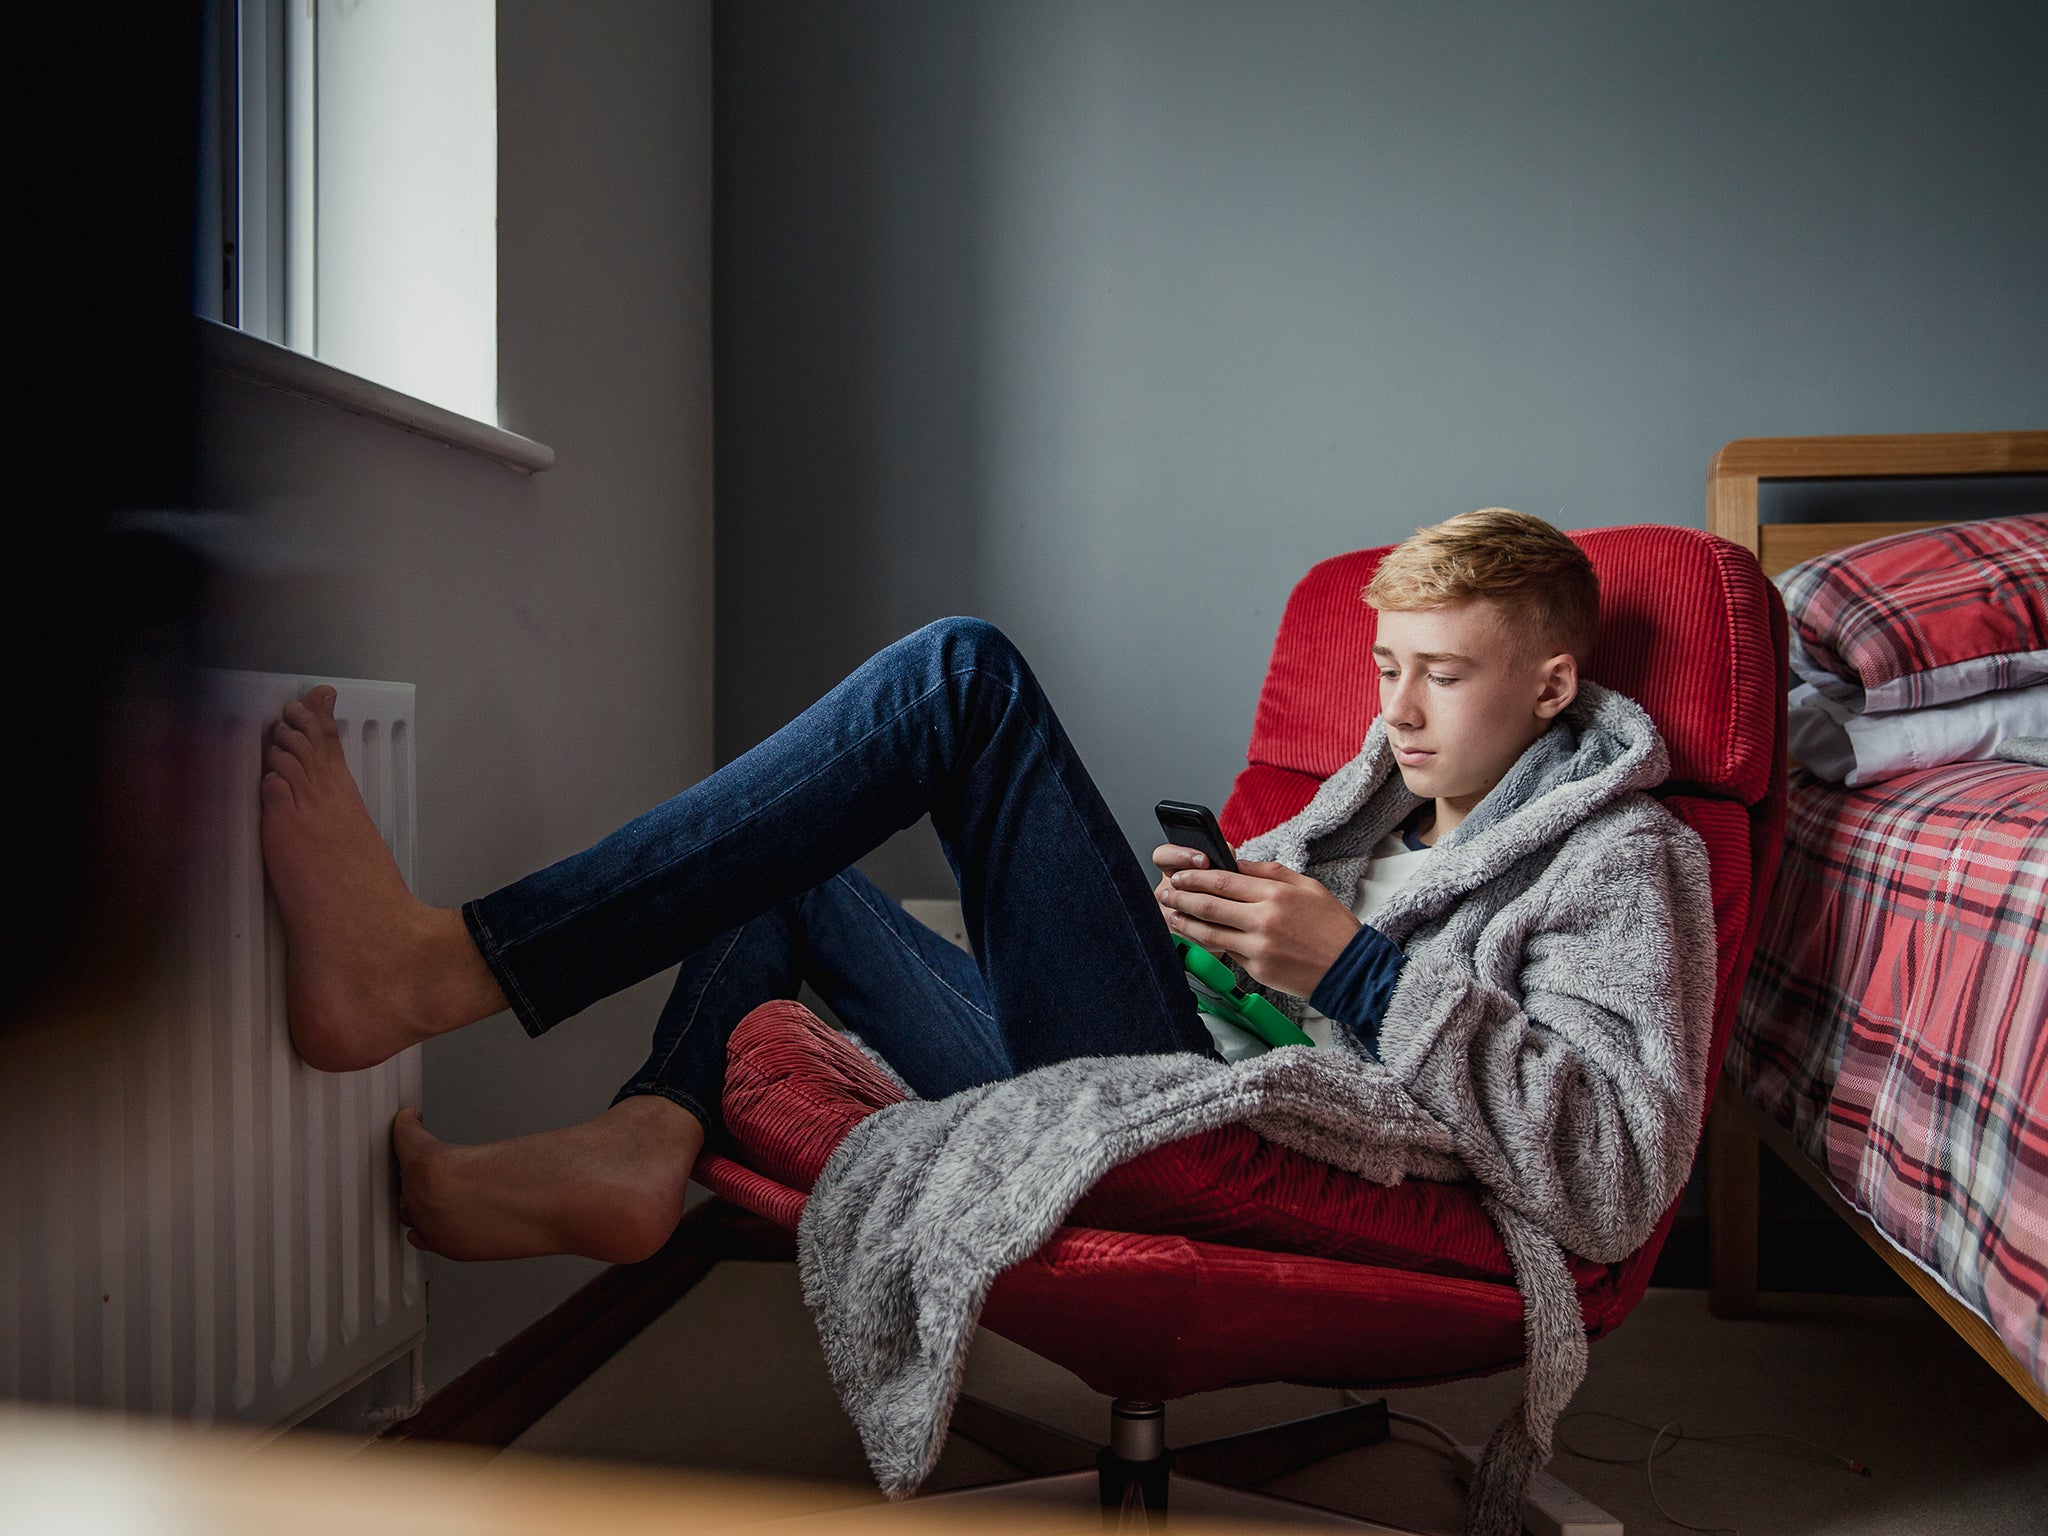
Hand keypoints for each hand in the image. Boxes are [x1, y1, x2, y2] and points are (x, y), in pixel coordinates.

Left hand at [1154, 858, 1359, 997]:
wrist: (1351, 969)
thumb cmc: (1332, 926)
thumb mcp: (1307, 887)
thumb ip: (1269, 872)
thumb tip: (1237, 863)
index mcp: (1276, 894)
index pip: (1223, 881)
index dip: (1196, 877)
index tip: (1180, 874)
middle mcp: (1264, 920)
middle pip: (1210, 905)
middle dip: (1182, 897)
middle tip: (1166, 892)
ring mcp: (1259, 947)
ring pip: (1210, 932)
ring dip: (1186, 922)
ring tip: (1172, 914)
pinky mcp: (1258, 969)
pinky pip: (1227, 952)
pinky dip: (1209, 943)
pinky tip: (1197, 936)